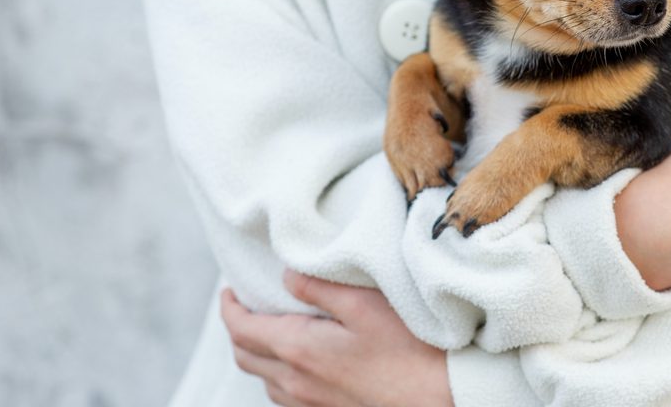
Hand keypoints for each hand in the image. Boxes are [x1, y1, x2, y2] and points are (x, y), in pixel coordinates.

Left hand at [222, 271, 452, 406]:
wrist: (443, 397)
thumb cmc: (410, 348)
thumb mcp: (365, 304)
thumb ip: (319, 286)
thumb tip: (285, 276)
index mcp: (298, 350)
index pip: (241, 329)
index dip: (228, 308)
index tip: (228, 289)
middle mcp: (296, 382)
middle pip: (245, 357)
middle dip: (237, 329)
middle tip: (244, 305)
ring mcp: (311, 403)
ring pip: (265, 381)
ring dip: (258, 353)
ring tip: (271, 329)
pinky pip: (286, 396)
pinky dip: (279, 375)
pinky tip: (301, 361)